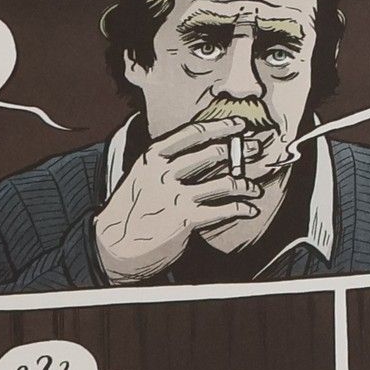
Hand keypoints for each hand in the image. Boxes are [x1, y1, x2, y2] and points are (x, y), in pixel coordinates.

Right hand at [93, 117, 265, 284]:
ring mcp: (175, 194)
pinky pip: (223, 209)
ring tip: (254, 188)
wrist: (113, 244)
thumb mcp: (141, 176)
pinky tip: (249, 210)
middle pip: (213, 153)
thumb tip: (205, 152)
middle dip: (240, 150)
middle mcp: (164, 172)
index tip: (239, 124)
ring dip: (245, 184)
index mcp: (153, 157)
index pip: (192, 133)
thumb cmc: (131, 210)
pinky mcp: (185, 218)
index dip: (220, 126)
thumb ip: (167, 163)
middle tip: (256, 150)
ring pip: (223, 182)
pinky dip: (241, 209)